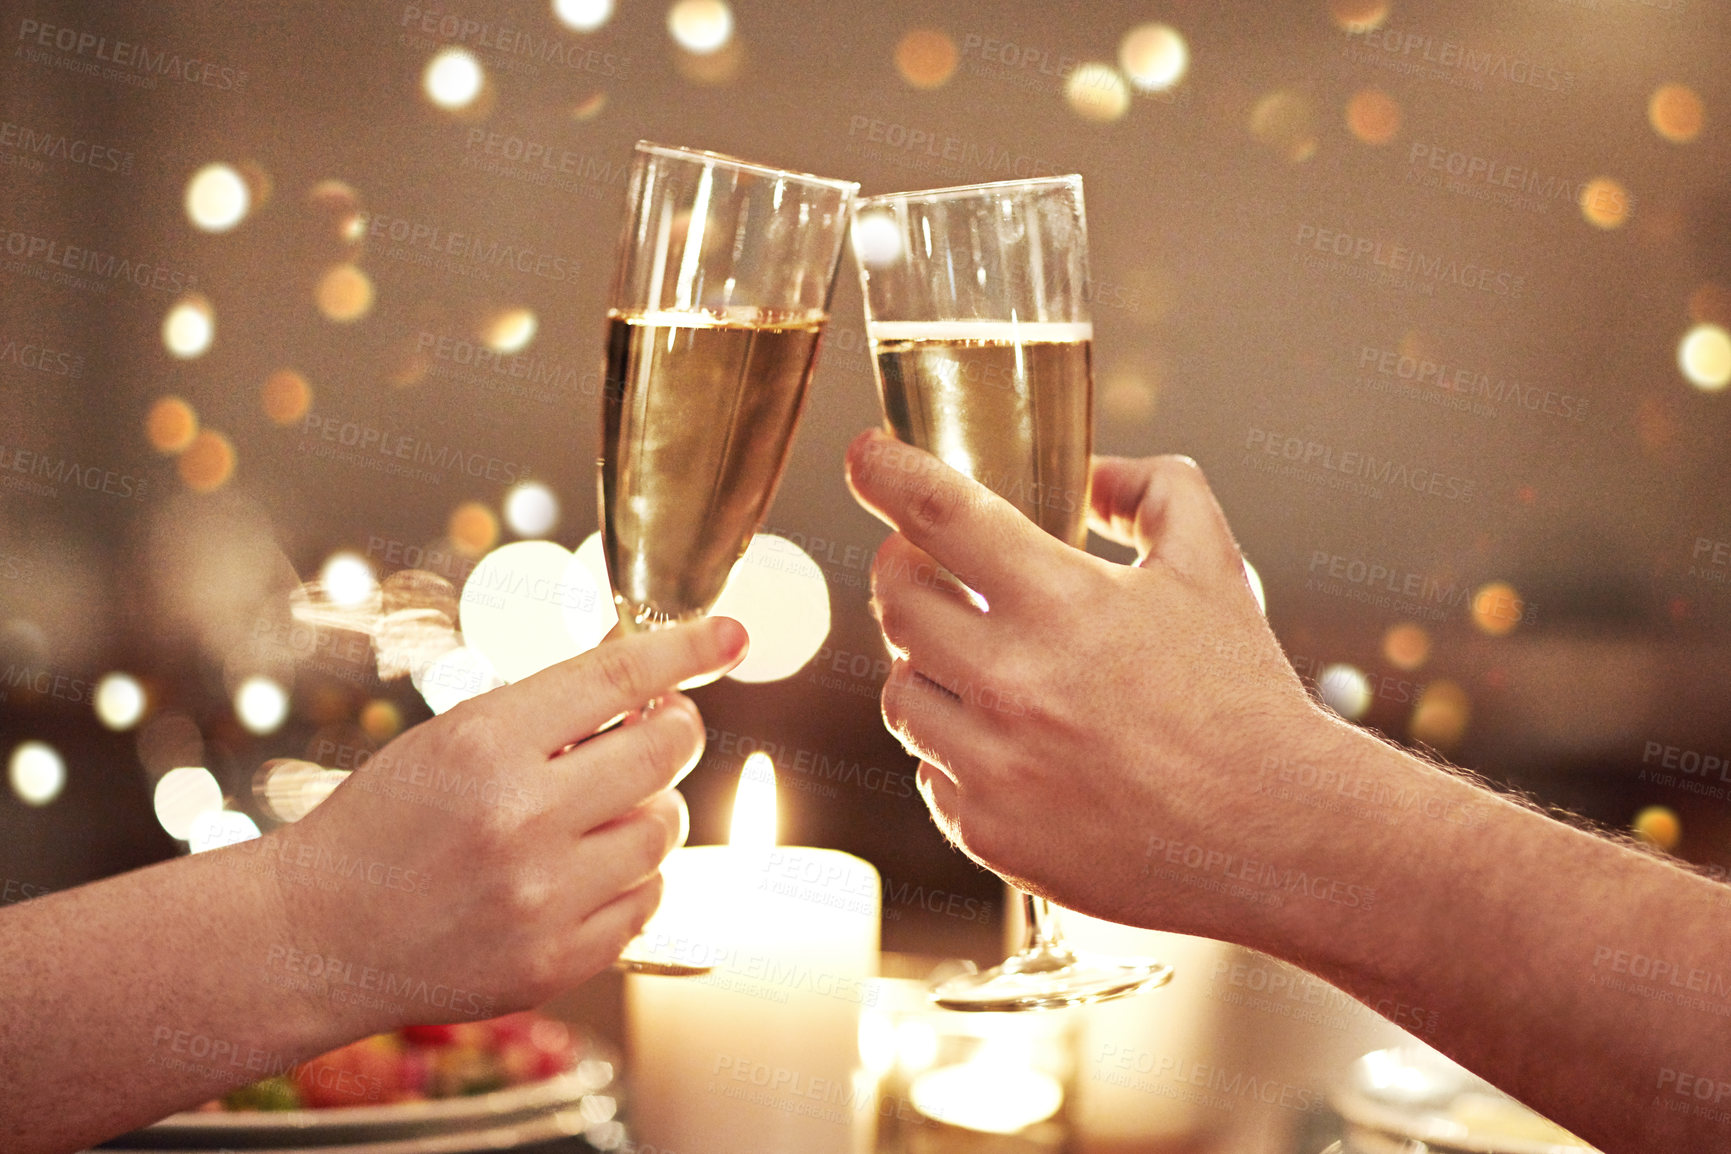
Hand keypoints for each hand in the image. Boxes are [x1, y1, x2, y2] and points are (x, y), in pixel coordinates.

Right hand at [264, 617, 747, 1033]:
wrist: (317, 937)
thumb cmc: (385, 825)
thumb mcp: (451, 738)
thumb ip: (547, 713)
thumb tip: (649, 680)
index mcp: (486, 743)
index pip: (618, 676)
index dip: (687, 649)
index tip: (731, 635)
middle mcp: (521, 818)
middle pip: (663, 752)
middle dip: (674, 732)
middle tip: (658, 731)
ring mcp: (542, 897)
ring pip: (664, 829)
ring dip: (650, 808)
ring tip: (602, 810)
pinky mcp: (555, 962)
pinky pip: (647, 901)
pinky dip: (633, 878)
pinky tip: (587, 870)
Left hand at [845, 429, 1332, 941]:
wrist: (1277, 835)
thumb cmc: (1244, 697)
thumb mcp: (1214, 565)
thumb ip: (1154, 490)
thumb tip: (1093, 474)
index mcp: (1063, 602)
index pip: (937, 513)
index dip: (886, 471)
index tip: (866, 456)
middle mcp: (1013, 683)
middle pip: (895, 599)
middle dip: (903, 571)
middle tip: (929, 569)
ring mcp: (994, 764)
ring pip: (900, 691)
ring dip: (926, 666)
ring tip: (979, 666)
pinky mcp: (990, 832)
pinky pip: (929, 771)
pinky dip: (956, 750)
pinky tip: (1009, 745)